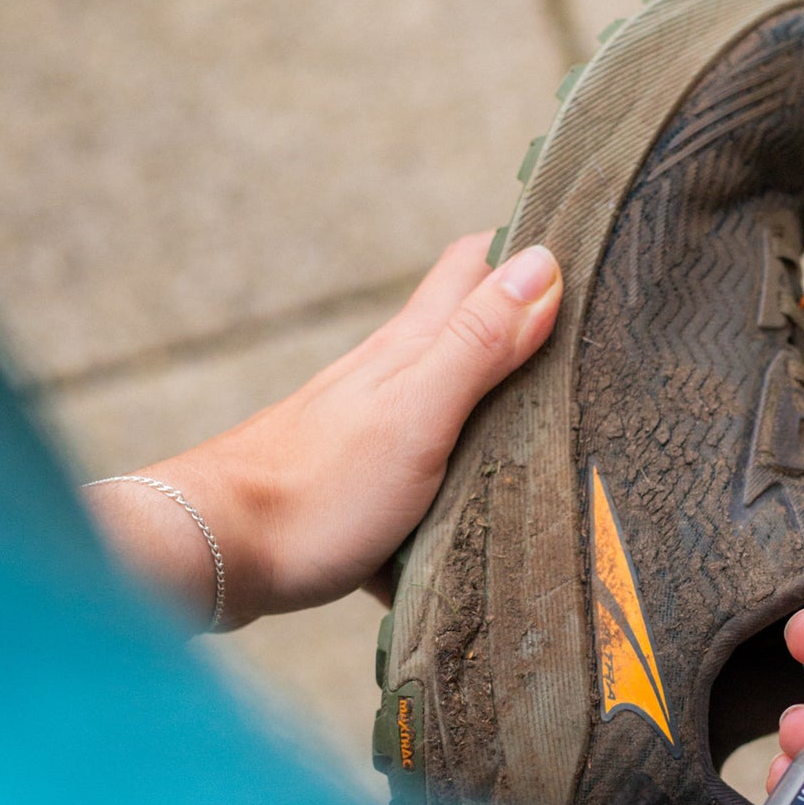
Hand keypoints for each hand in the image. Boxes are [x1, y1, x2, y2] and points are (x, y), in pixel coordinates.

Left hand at [83, 235, 560, 628]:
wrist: (216, 552)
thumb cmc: (316, 489)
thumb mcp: (417, 413)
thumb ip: (479, 344)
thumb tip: (542, 264)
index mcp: (411, 347)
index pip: (475, 263)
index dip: (527, 252)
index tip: (587, 262)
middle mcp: (389, 375)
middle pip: (466, 328)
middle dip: (523, 326)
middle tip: (587, 346)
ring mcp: (369, 427)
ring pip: (446, 399)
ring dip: (495, 405)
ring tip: (553, 429)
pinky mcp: (355, 480)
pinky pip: (421, 467)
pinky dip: (454, 477)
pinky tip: (477, 513)